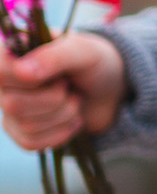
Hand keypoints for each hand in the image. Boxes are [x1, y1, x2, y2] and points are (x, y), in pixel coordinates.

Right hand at [0, 32, 126, 149]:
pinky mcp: (21, 130)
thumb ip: (54, 56)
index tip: (57, 76)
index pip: (0, 71)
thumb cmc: (95, 63)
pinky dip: (60, 133)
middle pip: (12, 104)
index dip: (26, 79)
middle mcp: (7, 81)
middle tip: (70, 86)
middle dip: (54, 99)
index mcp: (15, 52)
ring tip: (75, 99)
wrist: (109, 91)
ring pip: (26, 125)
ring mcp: (11, 107)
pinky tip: (73, 120)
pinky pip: (30, 142)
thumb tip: (21, 71)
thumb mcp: (84, 52)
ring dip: (63, 114)